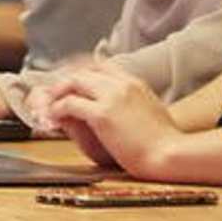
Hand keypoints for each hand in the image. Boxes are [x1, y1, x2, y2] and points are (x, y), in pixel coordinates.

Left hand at [32, 65, 177, 174]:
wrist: (171, 154)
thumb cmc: (165, 141)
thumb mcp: (151, 110)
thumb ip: (134, 102)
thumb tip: (124, 106)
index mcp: (134, 82)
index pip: (100, 65)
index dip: (81, 72)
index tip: (70, 83)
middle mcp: (122, 84)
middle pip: (83, 72)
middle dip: (64, 82)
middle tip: (53, 95)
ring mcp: (112, 97)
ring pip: (73, 82)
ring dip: (58, 94)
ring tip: (50, 106)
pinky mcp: (103, 114)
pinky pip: (69, 104)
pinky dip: (58, 109)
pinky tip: (55, 119)